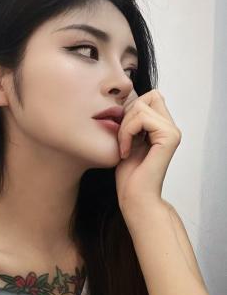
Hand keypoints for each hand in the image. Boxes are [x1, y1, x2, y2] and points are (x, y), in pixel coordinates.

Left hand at [115, 89, 181, 212]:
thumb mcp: (127, 141)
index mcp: (162, 128)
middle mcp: (171, 128)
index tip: (122, 134)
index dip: (131, 110)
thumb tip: (123, 100)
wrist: (135, 197)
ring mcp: (172, 132)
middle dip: (128, 114)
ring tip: (123, 147)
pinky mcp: (169, 137)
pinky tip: (125, 151)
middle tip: (122, 139)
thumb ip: (131, 121)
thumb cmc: (129, 175)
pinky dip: (127, 133)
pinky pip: (142, 118)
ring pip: (141, 106)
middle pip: (149, 96)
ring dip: (124, 126)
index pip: (149, 97)